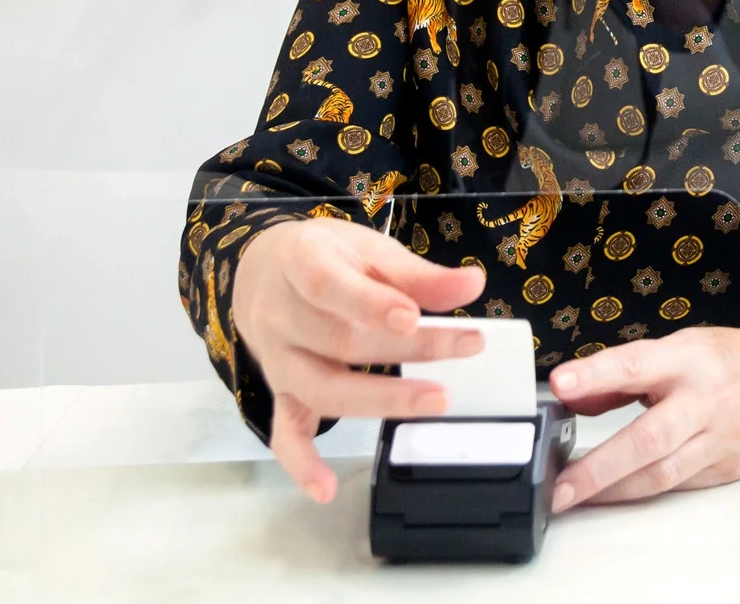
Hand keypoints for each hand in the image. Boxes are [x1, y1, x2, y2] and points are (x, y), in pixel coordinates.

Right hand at [230, 216, 489, 503]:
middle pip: (340, 342)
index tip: (412, 317)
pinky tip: (325, 489)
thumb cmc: (329, 257)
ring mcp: (278, 360)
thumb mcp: (369, 250)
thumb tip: (474, 284)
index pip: (328, 286)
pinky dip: (301, 463)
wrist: (266, 269)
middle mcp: (280, 316)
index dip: (368, 304)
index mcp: (300, 264)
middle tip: (469, 346)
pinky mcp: (282, 392)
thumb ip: (418, 274)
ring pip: (323, 388)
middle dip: (408, 348)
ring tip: (437, 400)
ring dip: (381, 399)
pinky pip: (285, 431)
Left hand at [545, 327, 739, 511]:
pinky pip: (676, 485)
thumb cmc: (728, 361)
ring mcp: (718, 440)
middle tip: (561, 485)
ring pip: (660, 474)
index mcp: (690, 359)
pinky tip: (613, 494)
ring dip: (612, 489)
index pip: (637, 364)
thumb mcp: (679, 347)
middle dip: (599, 467)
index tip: (560, 384)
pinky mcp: (725, 469)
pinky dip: (640, 491)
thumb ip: (625, 373)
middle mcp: (706, 401)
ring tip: (574, 497)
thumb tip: (572, 396)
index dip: (597, 375)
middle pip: (649, 438)